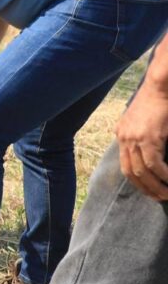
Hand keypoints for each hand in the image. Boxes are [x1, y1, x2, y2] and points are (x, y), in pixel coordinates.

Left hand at [117, 82, 167, 199]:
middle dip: (145, 189)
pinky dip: (163, 176)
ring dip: (156, 186)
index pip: (125, 165)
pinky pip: (154, 164)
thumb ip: (142, 136)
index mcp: (121, 135)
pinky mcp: (148, 138)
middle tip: (159, 198)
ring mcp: (134, 139)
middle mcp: (123, 139)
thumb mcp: (143, 120)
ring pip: (142, 172)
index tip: (149, 190)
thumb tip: (152, 150)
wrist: (160, 86)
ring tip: (167, 194)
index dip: (137, 181)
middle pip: (131, 172)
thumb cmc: (157, 101)